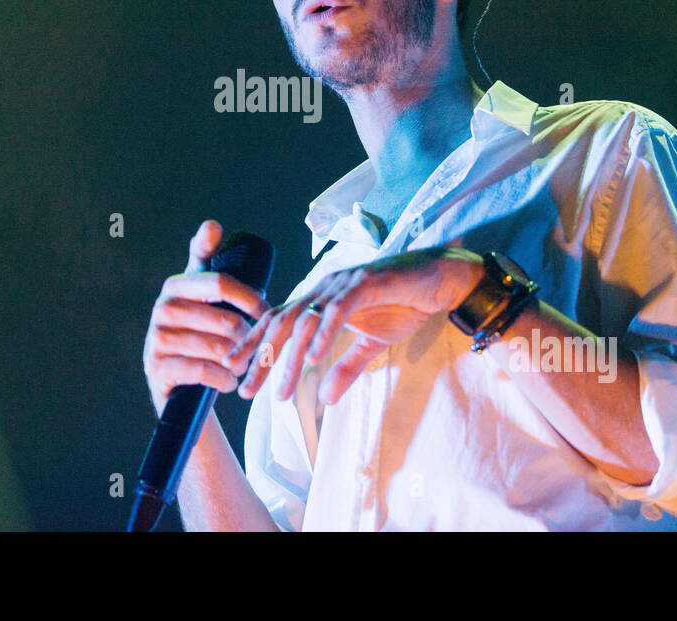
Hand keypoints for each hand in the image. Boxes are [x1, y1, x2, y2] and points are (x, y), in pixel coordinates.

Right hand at [142, 220, 269, 415]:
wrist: (178, 386)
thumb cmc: (201, 335)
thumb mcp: (206, 298)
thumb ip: (209, 262)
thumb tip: (211, 224)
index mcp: (177, 285)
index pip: (220, 282)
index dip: (248, 297)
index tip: (266, 311)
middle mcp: (162, 307)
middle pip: (226, 320)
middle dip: (249, 338)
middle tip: (258, 349)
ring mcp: (156, 338)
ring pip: (218, 347)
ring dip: (239, 362)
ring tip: (243, 366)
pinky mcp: (157, 368)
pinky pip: (204, 370)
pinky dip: (224, 379)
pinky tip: (228, 382)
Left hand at [233, 247, 482, 406]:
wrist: (439, 278)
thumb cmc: (403, 304)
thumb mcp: (370, 344)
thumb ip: (346, 368)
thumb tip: (325, 399)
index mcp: (320, 300)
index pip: (278, 323)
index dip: (255, 347)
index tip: (236, 374)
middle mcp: (324, 288)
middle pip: (282, 324)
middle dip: (261, 359)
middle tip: (245, 391)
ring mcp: (344, 284)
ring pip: (307, 321)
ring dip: (290, 358)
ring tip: (280, 391)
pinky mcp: (366, 282)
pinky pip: (339, 309)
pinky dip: (325, 334)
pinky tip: (314, 358)